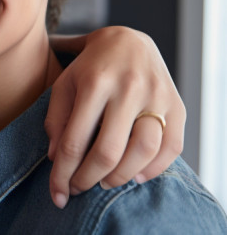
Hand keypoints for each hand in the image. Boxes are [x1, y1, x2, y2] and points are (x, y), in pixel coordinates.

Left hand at [44, 26, 184, 208]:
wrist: (128, 40)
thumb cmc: (89, 67)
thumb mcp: (64, 85)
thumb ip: (57, 120)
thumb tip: (57, 159)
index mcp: (94, 82)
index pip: (75, 140)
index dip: (63, 173)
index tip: (58, 193)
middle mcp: (128, 88)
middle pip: (109, 151)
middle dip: (89, 179)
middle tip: (78, 189)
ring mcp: (156, 96)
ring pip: (143, 151)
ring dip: (121, 177)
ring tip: (104, 182)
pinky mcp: (177, 104)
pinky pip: (172, 147)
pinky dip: (154, 169)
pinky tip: (134, 176)